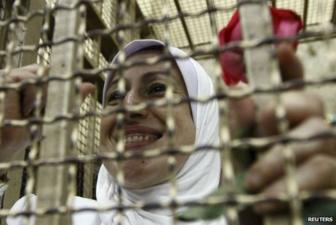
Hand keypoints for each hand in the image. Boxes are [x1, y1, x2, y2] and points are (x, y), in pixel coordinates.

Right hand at [0, 64, 95, 163]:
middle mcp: (23, 73)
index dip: (60, 79)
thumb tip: (91, 85)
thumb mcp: (53, 112)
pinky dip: (28, 97)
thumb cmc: (25, 129)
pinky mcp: (3, 77)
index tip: (64, 91)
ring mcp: (12, 74)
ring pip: (39, 75)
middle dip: (49, 90)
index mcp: (34, 79)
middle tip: (38, 110)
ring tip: (27, 112)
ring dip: (38, 97)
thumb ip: (70, 97)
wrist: (4, 143)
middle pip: (47, 71)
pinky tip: (21, 108)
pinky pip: (26, 80)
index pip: (53, 71)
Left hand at [229, 44, 335, 214]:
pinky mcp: (335, 175)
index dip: (289, 65)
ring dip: (276, 162)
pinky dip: (290, 186)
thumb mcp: (239, 152)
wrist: (258, 215)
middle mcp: (311, 125)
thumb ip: (240, 123)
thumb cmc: (250, 179)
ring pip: (313, 138)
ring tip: (252, 185)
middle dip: (277, 117)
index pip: (292, 84)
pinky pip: (319, 171)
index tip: (279, 48)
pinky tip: (266, 201)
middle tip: (254, 139)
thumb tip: (236, 89)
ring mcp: (327, 148)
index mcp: (285, 116)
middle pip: (308, 102)